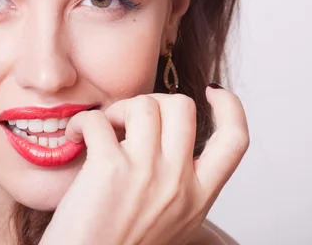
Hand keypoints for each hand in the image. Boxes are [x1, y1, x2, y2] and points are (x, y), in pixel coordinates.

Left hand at [39, 86, 248, 244]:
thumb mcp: (172, 220)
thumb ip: (181, 183)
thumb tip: (168, 138)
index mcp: (199, 197)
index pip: (236, 141)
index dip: (230, 107)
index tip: (212, 92)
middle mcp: (179, 183)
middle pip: (184, 107)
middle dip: (155, 101)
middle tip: (132, 119)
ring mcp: (146, 174)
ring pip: (145, 104)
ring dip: (118, 108)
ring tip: (103, 128)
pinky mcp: (109, 170)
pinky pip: (98, 120)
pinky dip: (82, 121)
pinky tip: (76, 137)